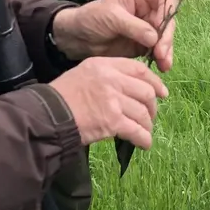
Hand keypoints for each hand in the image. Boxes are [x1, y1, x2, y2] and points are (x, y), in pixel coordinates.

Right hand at [49, 57, 168, 148]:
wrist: (47, 116)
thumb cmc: (61, 97)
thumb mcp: (83, 74)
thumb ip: (106, 76)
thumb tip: (128, 88)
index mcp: (104, 65)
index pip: (138, 69)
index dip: (154, 82)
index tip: (162, 92)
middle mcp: (111, 79)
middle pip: (145, 91)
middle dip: (153, 106)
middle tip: (150, 116)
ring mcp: (113, 100)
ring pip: (143, 112)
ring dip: (147, 125)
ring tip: (144, 132)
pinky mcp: (112, 121)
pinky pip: (137, 131)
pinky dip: (144, 139)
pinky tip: (144, 144)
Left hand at [51, 0, 177, 71]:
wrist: (77, 37)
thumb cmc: (91, 18)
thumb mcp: (112, 17)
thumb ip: (134, 26)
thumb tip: (155, 38)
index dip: (167, 11)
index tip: (161, 27)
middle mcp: (147, 11)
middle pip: (168, 21)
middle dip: (167, 38)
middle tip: (161, 53)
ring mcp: (146, 29)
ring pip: (165, 38)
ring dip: (167, 51)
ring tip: (164, 65)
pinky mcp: (143, 45)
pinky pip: (157, 51)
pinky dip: (161, 58)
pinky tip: (161, 67)